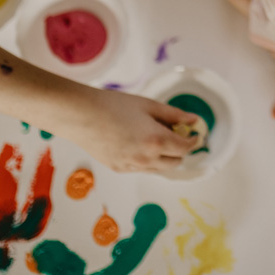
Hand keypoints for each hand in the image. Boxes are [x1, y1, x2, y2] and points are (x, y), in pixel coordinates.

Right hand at [57, 85, 201, 172]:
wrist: (81, 115)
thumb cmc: (114, 105)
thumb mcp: (148, 105)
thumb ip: (174, 115)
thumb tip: (193, 121)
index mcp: (156, 141)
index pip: (185, 148)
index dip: (193, 141)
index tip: (194, 134)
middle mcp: (146, 159)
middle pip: (175, 163)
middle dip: (180, 150)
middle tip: (176, 135)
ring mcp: (131, 167)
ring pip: (159, 169)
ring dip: (164, 157)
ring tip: (156, 137)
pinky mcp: (119, 169)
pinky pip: (142, 169)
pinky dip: (148, 160)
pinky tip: (138, 143)